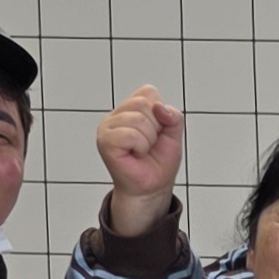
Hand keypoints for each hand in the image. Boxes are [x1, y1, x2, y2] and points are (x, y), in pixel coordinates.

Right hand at [96, 87, 180, 238]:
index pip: (148, 92)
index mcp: (129, 108)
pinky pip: (129, 134)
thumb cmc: (158, 162)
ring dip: (148, 139)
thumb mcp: (174, 135)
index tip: (157, 131)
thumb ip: (173, 116)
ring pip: (138, 119)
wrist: (152, 187)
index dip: (160, 112)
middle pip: (143, 103)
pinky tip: (135, 154)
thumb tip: (159, 107)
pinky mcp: (104, 141)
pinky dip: (140, 146)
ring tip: (142, 150)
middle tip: (149, 143)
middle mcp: (115, 115)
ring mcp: (107, 127)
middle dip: (156, 127)